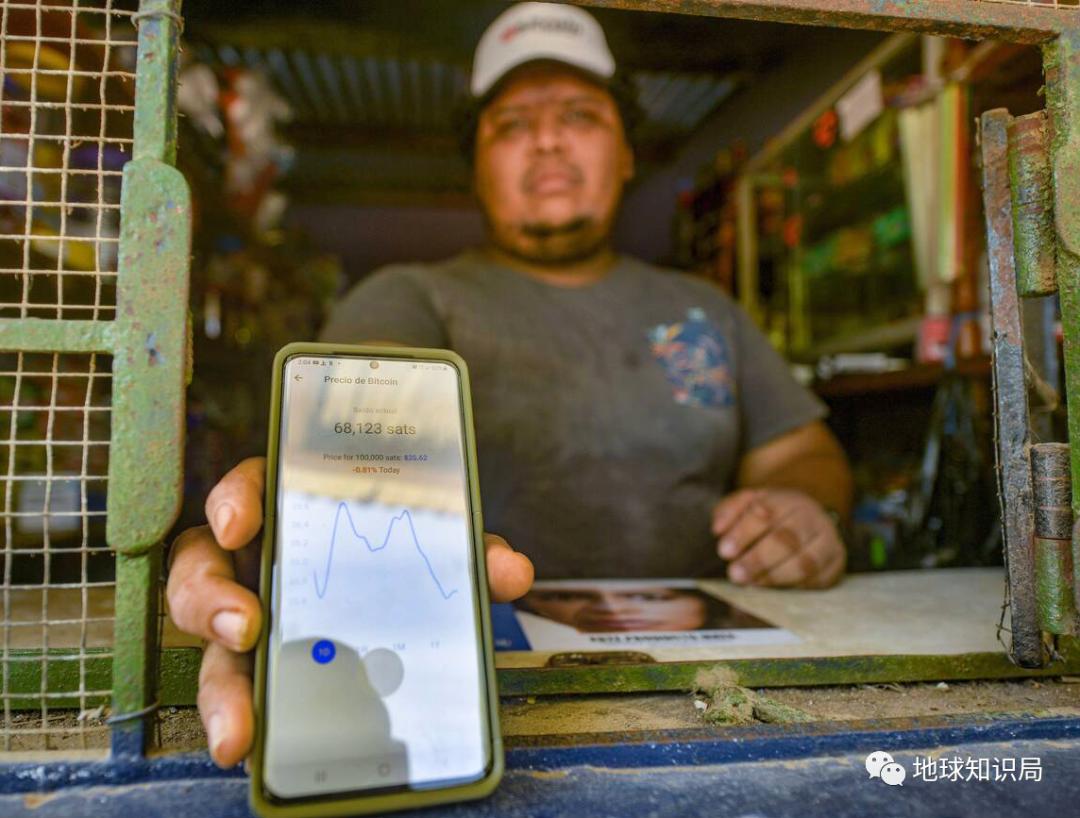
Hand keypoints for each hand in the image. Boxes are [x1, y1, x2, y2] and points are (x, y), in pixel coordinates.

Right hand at [165, 456, 534, 767]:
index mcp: (293, 513)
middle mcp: (259, 564)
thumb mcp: (437, 547)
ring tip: (240, 733)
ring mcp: (251, 619)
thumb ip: (469, 552)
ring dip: (221, 690)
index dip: (235, 503)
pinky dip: (242, 722)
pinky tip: (254, 750)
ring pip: (211, 648)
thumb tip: (512, 572)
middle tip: (245, 628)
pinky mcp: (257, 671)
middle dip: (213, 600)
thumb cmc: (402, 557)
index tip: (242, 525)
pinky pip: (235, 695)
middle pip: (205, 573)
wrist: (403, 602)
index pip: (248, 492)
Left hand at [711, 488, 844, 588]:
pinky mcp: (836, 564)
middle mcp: (811, 518)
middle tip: (735, 574)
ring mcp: (827, 541)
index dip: (743, 534)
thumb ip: (729, 511)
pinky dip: (794, 587)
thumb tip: (718, 529)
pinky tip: (773, 589)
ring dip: (775, 576)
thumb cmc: (770, 513)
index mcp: (787, 500)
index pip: (765, 514)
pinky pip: (818, 580)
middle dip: (758, 559)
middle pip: (787, 540)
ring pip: (805, 562)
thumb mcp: (747, 502)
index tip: (724, 551)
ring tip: (752, 583)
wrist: (808, 515)